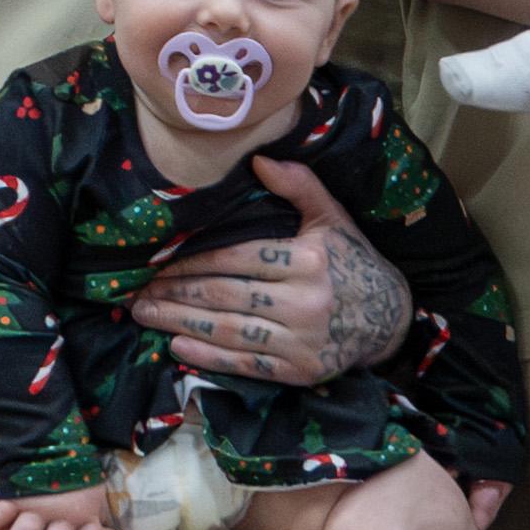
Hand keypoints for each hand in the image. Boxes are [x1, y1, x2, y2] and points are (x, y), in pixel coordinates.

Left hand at [130, 158, 413, 391]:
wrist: (392, 321)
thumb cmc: (354, 263)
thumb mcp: (333, 217)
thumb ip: (299, 185)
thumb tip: (257, 158)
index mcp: (310, 259)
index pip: (238, 258)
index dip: (194, 261)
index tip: (158, 261)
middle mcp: (306, 301)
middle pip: (227, 295)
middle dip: (176, 293)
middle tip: (137, 291)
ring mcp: (302, 340)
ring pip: (230, 330)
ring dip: (181, 323)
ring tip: (145, 314)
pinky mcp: (300, 372)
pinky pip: (246, 365)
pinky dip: (209, 358)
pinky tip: (177, 348)